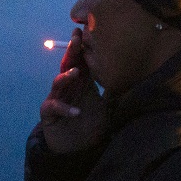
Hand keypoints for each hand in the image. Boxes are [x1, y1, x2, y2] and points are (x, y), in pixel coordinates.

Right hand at [39, 29, 105, 152]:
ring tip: (76, 72)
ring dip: (66, 76)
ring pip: (58, 82)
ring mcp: (57, 97)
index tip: (89, 31)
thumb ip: (114, 93)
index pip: (83, 61)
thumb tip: (132, 79)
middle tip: (77, 39)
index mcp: (82, 82)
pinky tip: (76, 111)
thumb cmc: (90, 124)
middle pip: (69, 64)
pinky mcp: (49, 112)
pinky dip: (65, 108)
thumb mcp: (106, 107)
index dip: (85, 48)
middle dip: (73, 51)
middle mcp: (69, 86)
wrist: (76, 148)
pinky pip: (54, 106)